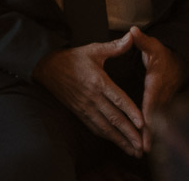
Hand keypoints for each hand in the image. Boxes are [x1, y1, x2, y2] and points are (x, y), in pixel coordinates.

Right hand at [34, 34, 144, 156]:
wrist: (46, 66)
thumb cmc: (72, 58)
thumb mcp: (93, 50)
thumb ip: (114, 47)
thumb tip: (132, 37)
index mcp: (98, 81)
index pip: (118, 99)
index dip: (131, 112)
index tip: (143, 124)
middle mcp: (92, 96)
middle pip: (114, 118)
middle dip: (129, 134)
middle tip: (143, 146)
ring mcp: (84, 106)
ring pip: (105, 127)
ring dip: (120, 140)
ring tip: (134, 151)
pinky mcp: (79, 112)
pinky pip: (94, 127)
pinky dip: (107, 137)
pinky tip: (117, 143)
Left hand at [129, 27, 185, 152]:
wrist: (180, 63)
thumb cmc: (163, 55)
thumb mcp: (153, 46)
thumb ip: (142, 40)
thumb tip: (133, 30)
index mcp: (157, 82)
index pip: (152, 97)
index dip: (149, 110)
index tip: (145, 122)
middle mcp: (162, 95)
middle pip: (155, 116)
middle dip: (150, 132)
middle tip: (144, 147)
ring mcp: (164, 102)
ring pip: (157, 122)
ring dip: (151, 136)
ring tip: (142, 151)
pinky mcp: (163, 107)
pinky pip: (157, 122)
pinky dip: (152, 133)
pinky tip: (144, 145)